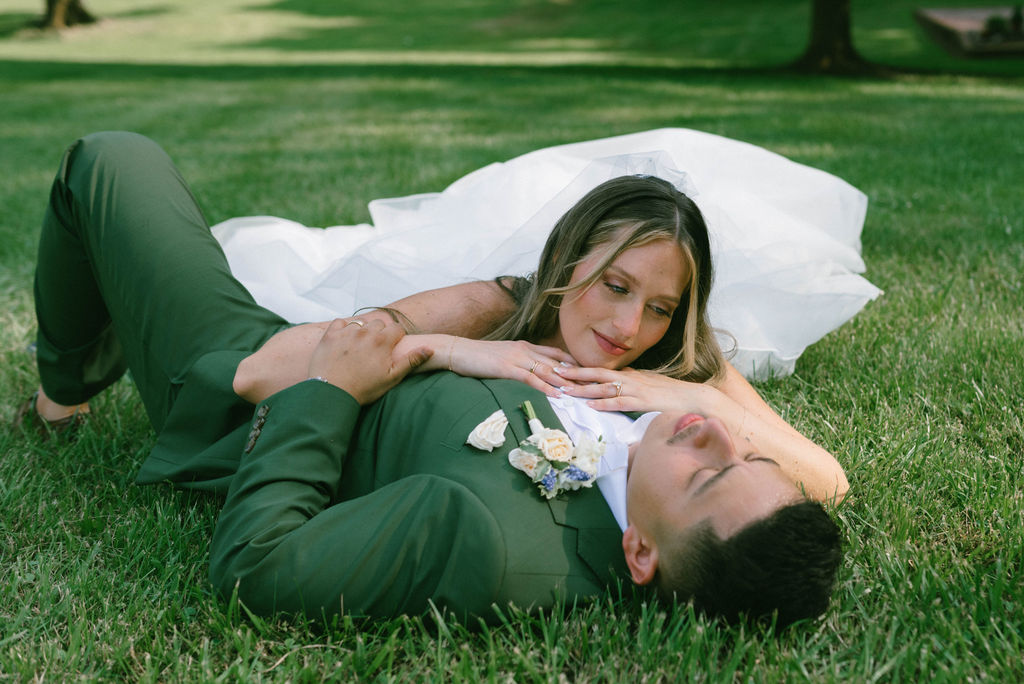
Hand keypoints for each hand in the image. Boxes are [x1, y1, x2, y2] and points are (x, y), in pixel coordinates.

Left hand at [307, 318, 431, 404]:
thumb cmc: (364, 389)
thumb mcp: (392, 378)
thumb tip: (429, 349)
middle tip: (375, 350)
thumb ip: (411, 361)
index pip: (397, 328)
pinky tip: (344, 341)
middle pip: (379, 323)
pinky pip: (340, 323)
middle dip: (380, 333)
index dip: (397, 338)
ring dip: (362, 331)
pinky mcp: (330, 335)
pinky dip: (343, 329)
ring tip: (359, 348)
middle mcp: (365, 332)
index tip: (392, 349)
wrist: (332, 393)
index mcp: (382, 341)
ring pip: (360, 323)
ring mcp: (346, 332)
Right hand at [445, 338, 578, 396]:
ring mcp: (516, 358)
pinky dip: (546, 387)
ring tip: (581, 392)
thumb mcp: (502, 356)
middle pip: (556, 362)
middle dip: (575, 374)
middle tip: (593, 384)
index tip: (587, 372)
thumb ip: (517, 362)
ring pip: (547, 370)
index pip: (555, 353)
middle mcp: (524, 349)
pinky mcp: (507, 368)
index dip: (572, 363)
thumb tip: (529, 372)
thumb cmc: (477, 356)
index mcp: (524, 346)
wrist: (457, 350)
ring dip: (565, 382)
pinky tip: (557, 394)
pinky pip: (530, 378)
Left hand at [553, 366, 721, 414]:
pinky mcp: (641, 403)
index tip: (562, 365)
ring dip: (583, 389)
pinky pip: (619, 402)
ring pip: (603, 388)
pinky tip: (590, 405)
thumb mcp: (647, 382)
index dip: (580, 368)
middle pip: (596, 374)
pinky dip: (603, 403)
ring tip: (565, 390)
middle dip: (575, 373)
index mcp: (629, 374)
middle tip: (555, 372)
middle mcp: (629, 379)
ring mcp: (634, 390)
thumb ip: (630, 380)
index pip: (600, 370)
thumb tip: (614, 379)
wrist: (692, 397)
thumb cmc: (670, 392)